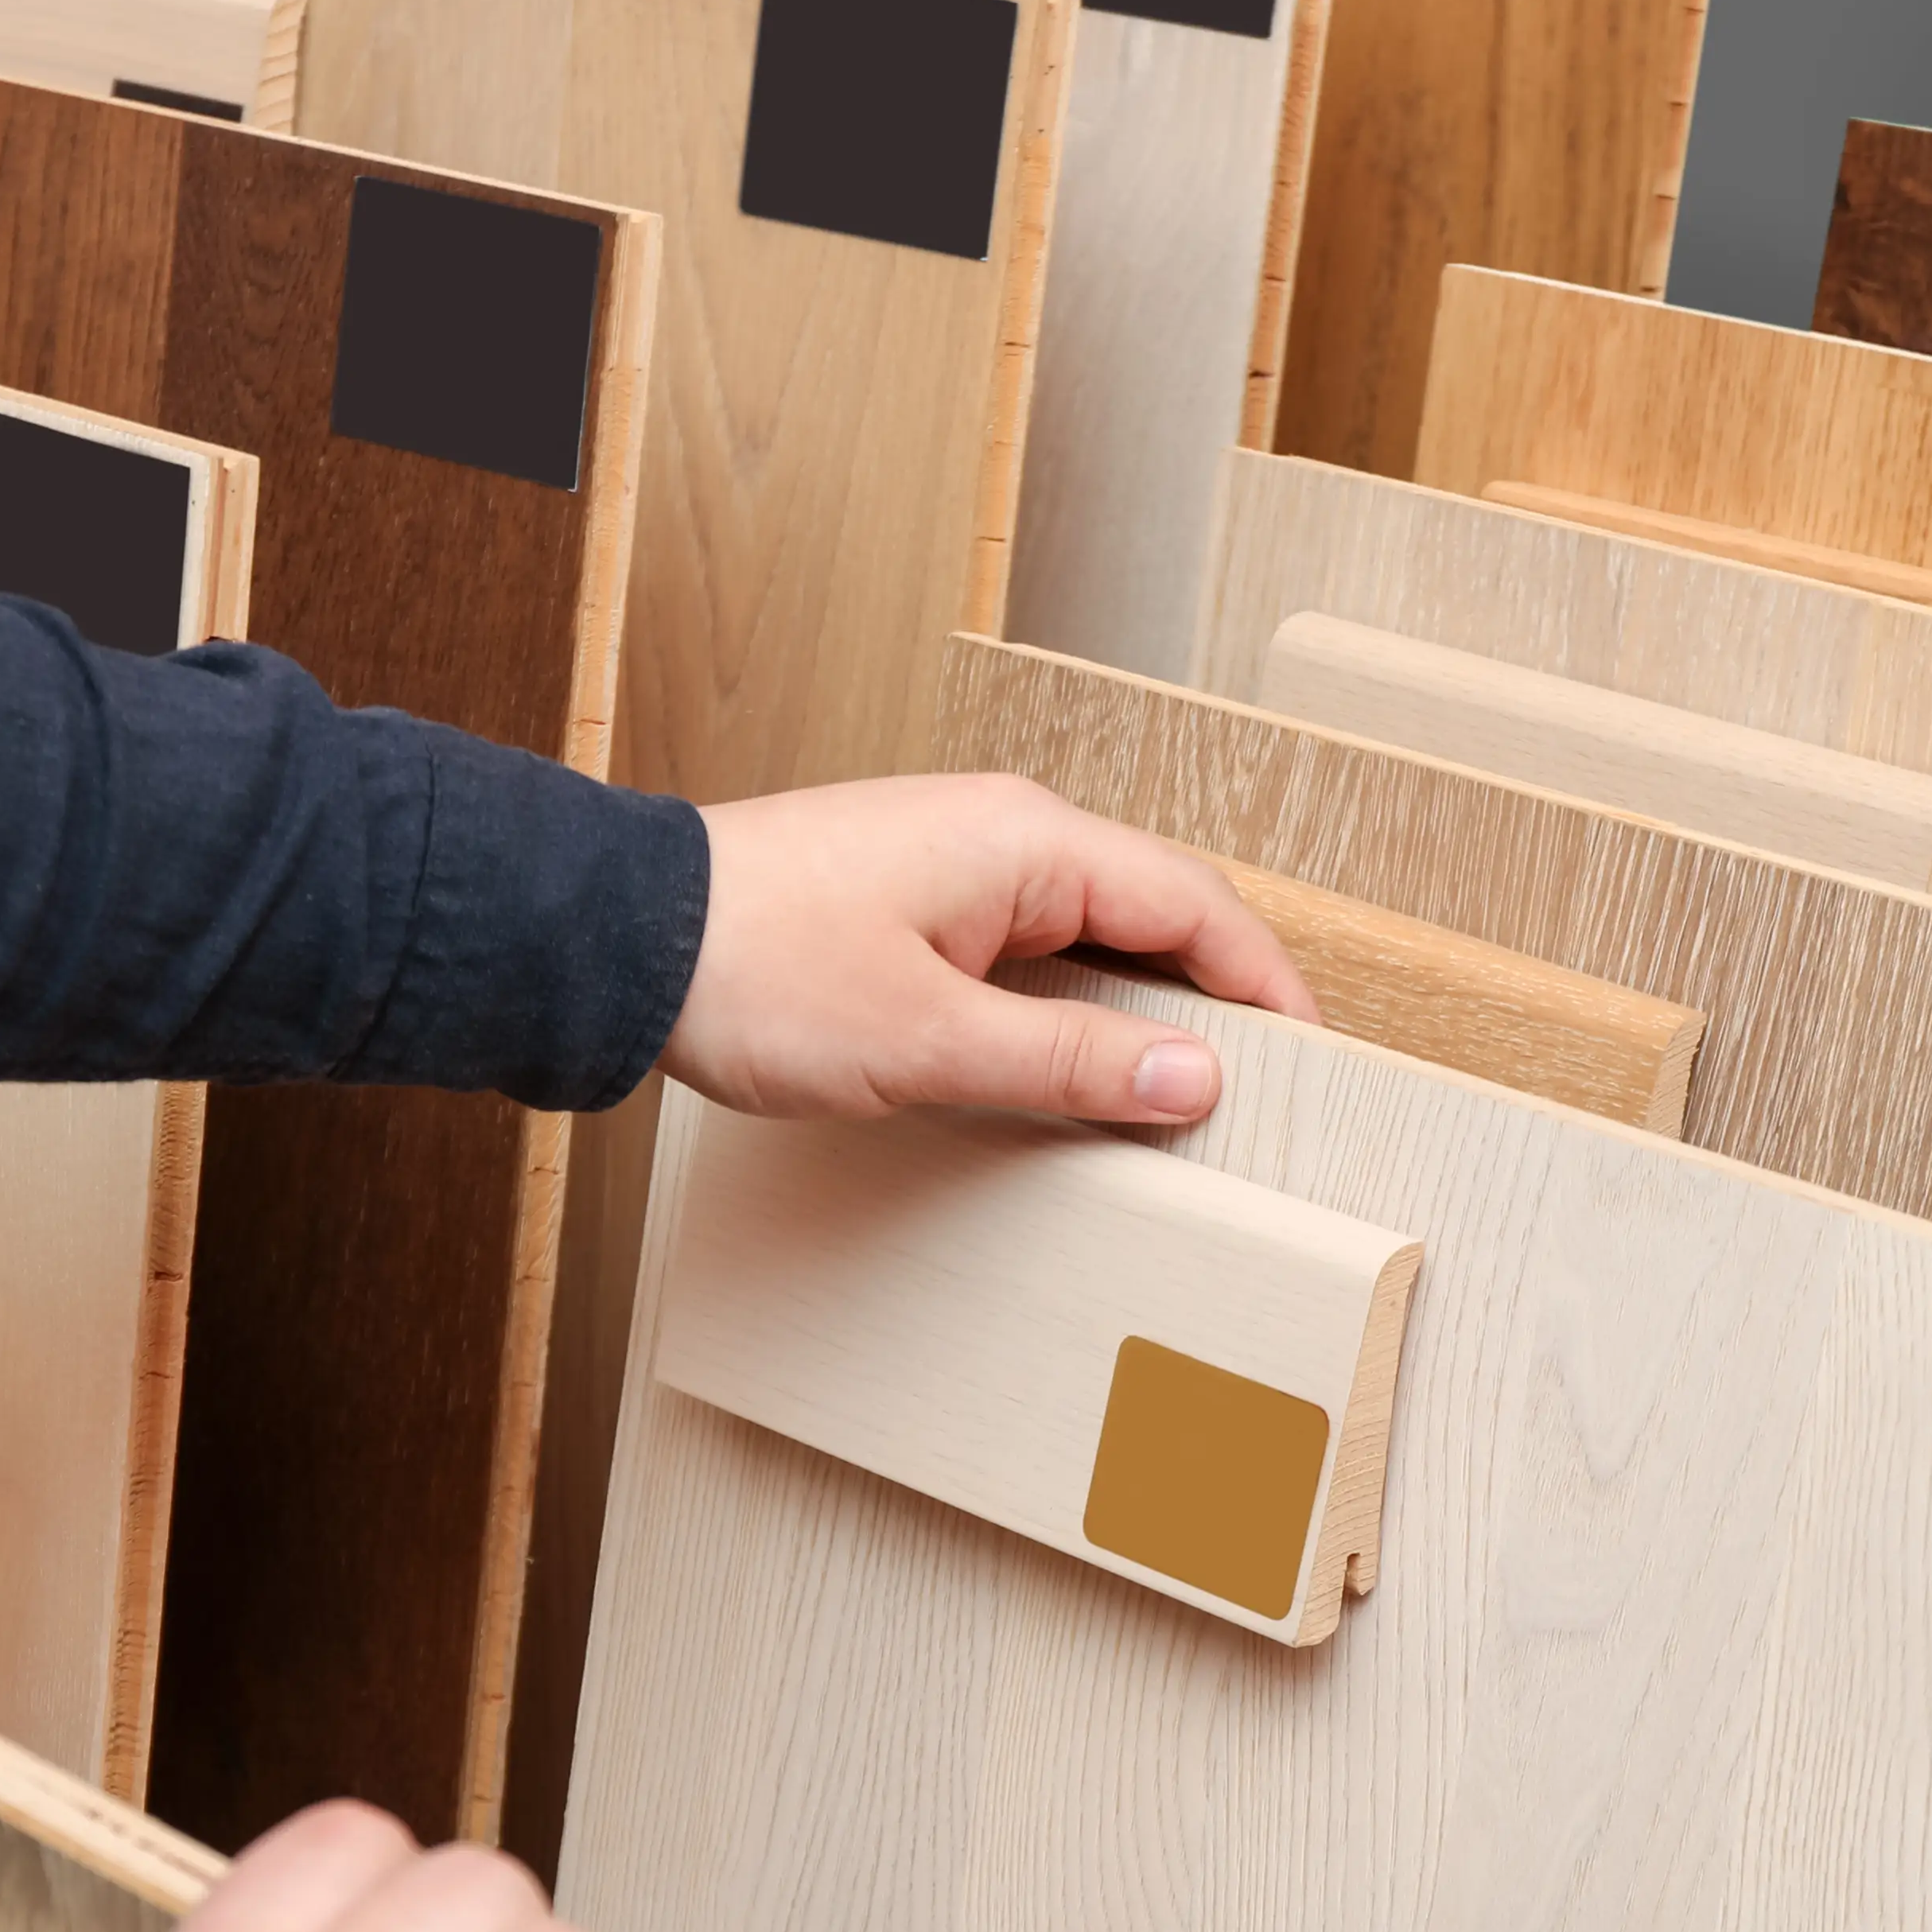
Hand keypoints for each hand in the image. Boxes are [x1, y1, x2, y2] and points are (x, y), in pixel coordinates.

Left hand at [666, 774, 1315, 1124]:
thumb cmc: (755, 973)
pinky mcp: (915, 901)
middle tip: (1255, 1091)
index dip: (1264, 984)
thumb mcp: (932, 1041)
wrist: (621, 942)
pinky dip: (1068, 1009)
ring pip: (1090, 935)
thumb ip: (1073, 1065)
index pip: (1194, 904)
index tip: (1310, 1056)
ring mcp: (956, 863)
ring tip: (1172, 1097)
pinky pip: (1030, 948)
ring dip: (1136, 1009)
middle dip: (1213, 997)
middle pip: (1153, 912)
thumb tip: (1194, 1077)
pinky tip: (1069, 1072)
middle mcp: (1003, 834)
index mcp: (1028, 842)